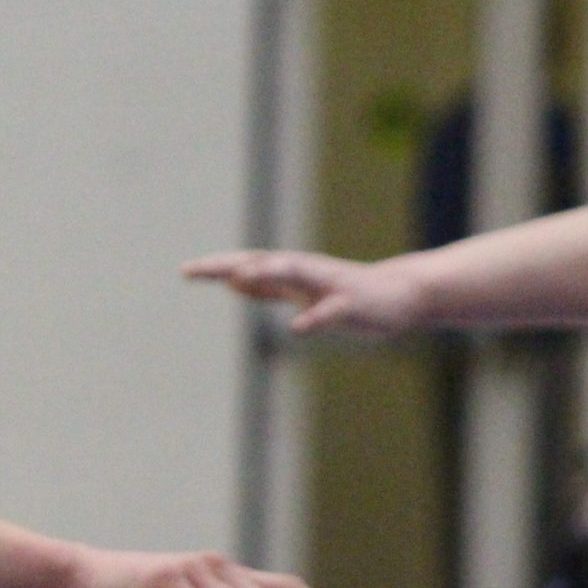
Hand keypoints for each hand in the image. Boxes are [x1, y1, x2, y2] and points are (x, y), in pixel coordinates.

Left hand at [181, 249, 424, 335]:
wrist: (402, 296)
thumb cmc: (347, 294)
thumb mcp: (301, 290)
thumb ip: (267, 285)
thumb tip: (233, 280)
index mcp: (290, 272)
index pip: (247, 264)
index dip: (217, 266)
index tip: (185, 271)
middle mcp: (305, 271)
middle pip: (261, 261)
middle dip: (228, 264)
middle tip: (196, 269)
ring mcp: (329, 284)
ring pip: (296, 272)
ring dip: (268, 272)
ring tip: (238, 276)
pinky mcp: (353, 303)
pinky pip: (332, 310)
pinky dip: (315, 316)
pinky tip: (299, 327)